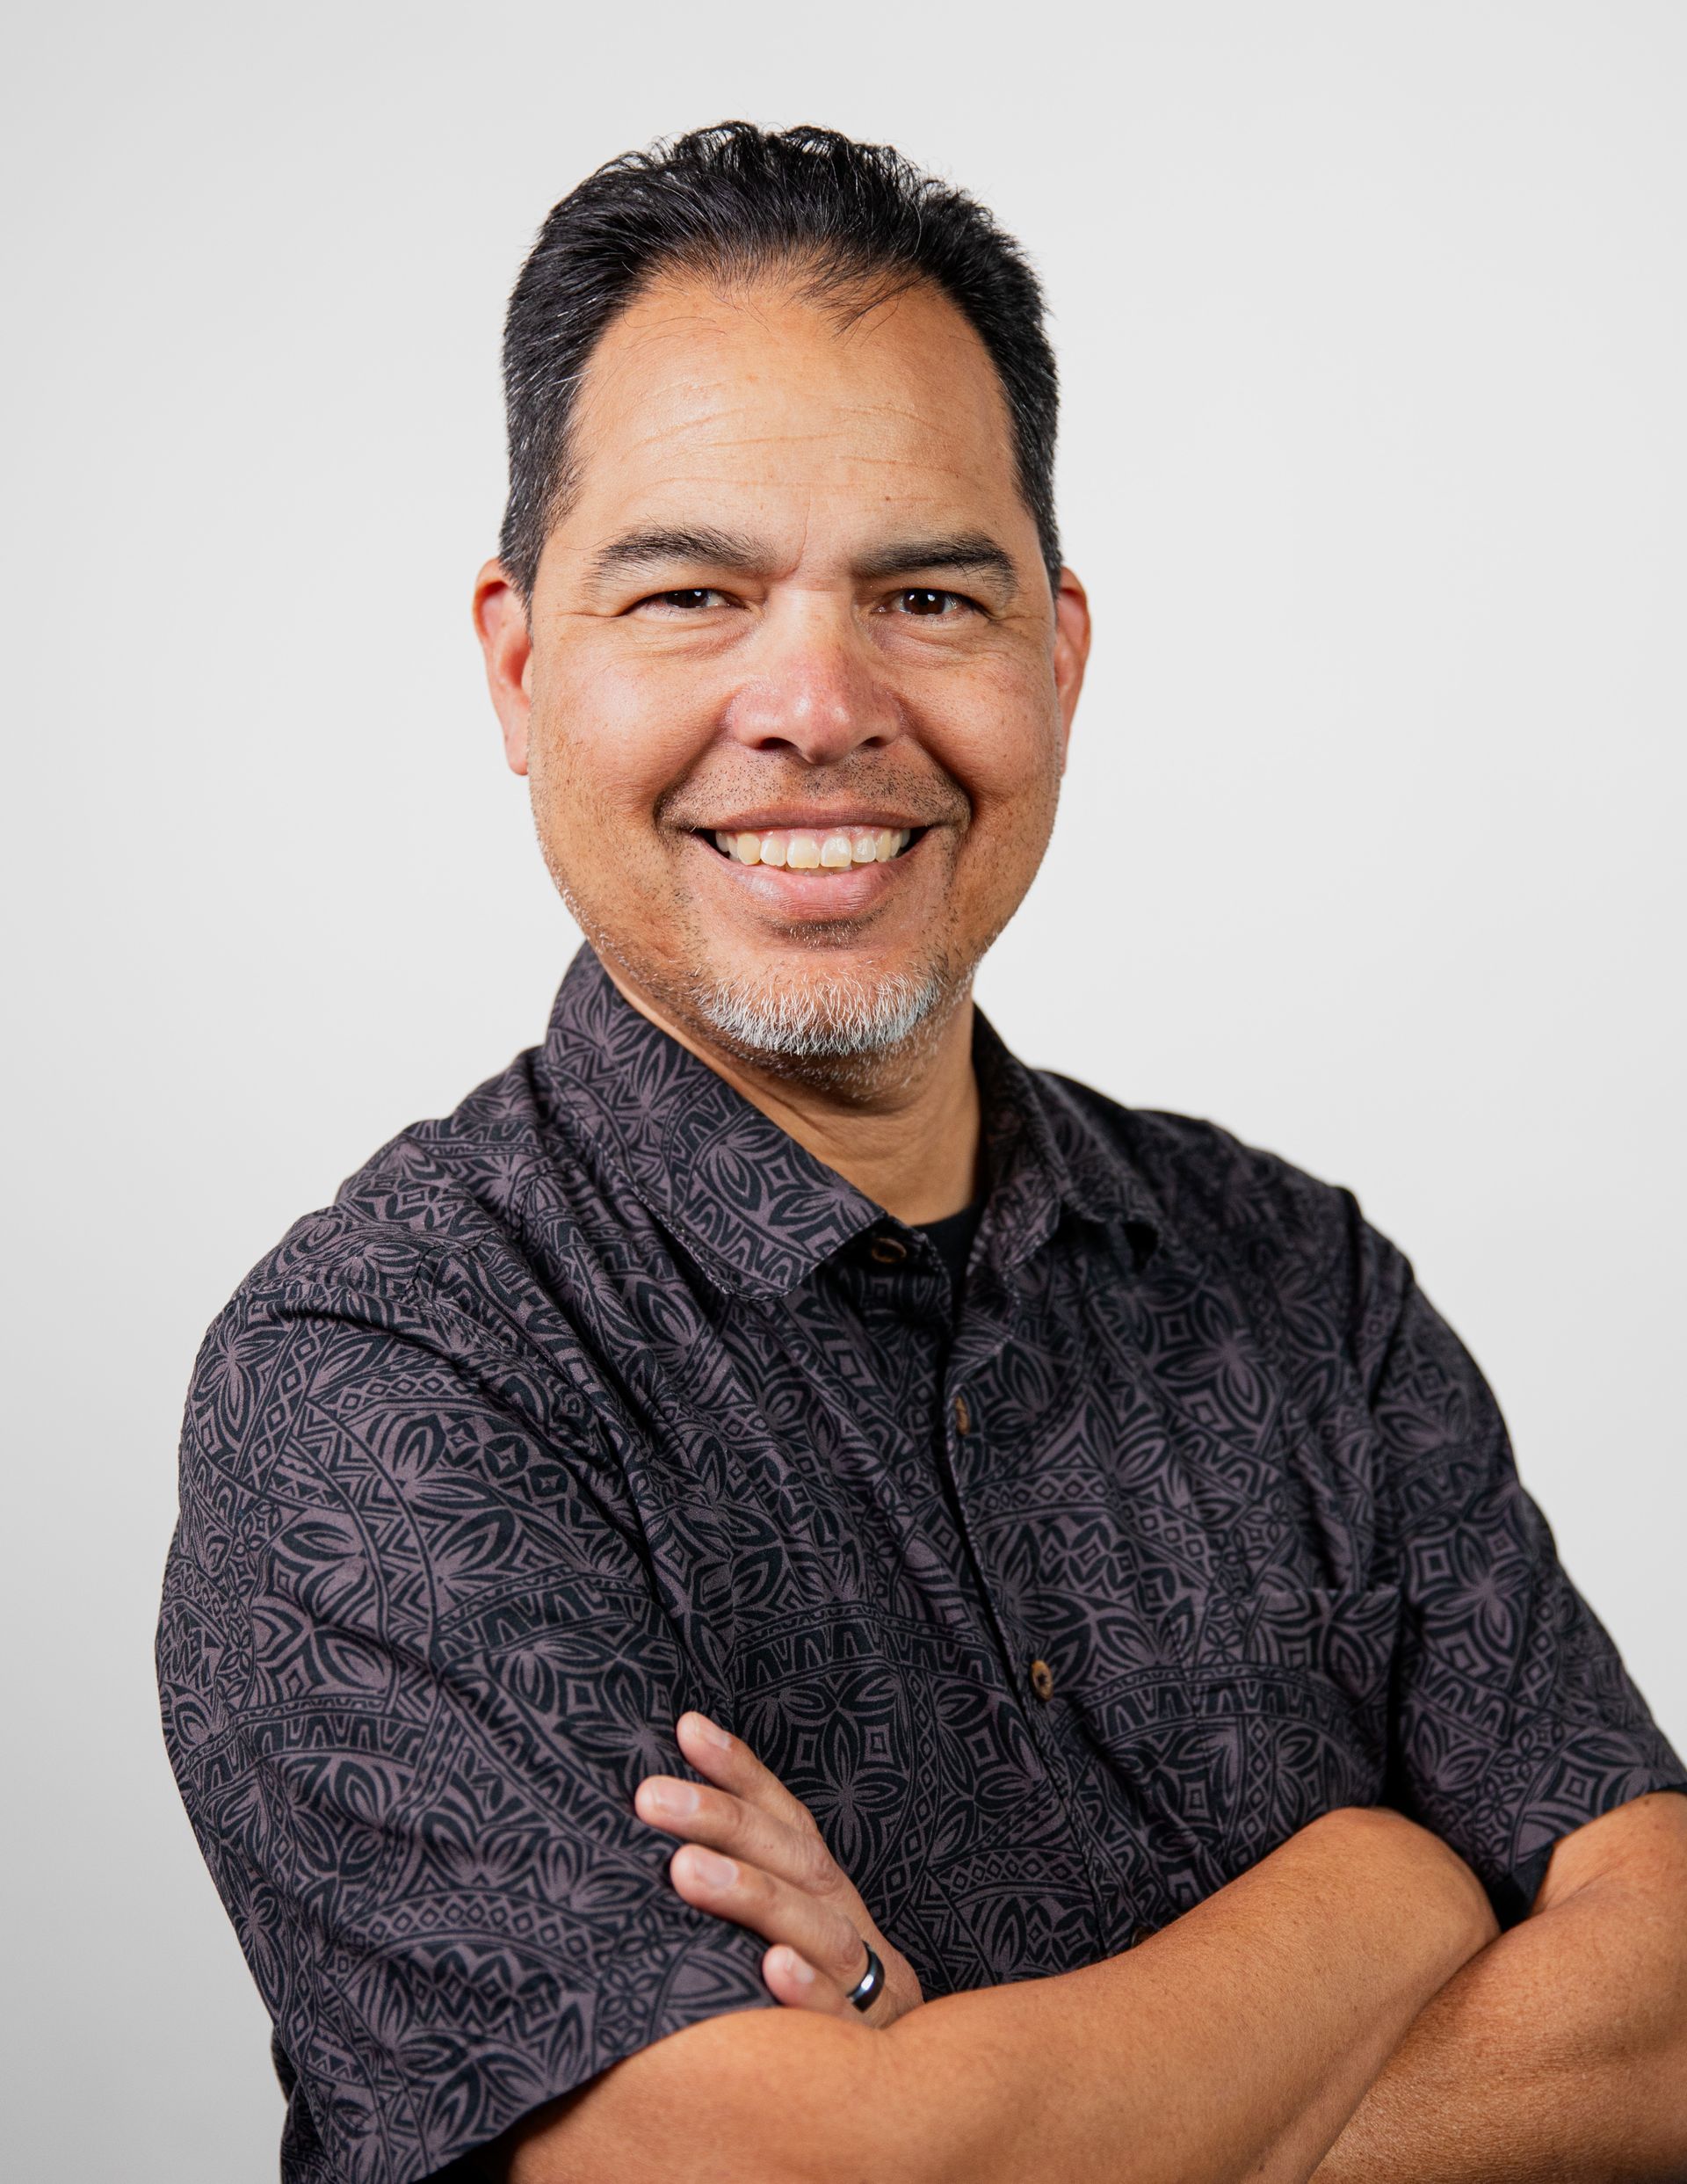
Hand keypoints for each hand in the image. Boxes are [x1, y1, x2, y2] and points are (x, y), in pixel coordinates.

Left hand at [634, 1711, 924, 2026]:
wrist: (903, 2094)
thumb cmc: (815, 2001)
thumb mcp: (784, 1935)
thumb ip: (739, 1886)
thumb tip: (653, 1821)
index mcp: (826, 1892)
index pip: (786, 1820)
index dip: (741, 1773)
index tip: (688, 1729)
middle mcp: (848, 1923)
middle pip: (794, 1860)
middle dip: (724, 1821)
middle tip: (652, 1798)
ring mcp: (864, 1985)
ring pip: (817, 1929)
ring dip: (752, 1895)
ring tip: (686, 1869)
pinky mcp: (867, 2051)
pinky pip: (839, 2022)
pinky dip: (808, 1992)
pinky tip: (772, 1970)